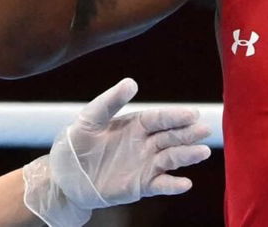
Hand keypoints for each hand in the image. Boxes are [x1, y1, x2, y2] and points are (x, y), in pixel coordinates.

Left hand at [50, 77, 211, 206]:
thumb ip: (110, 102)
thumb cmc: (74, 145)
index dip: (175, 116)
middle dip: (188, 134)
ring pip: (171, 159)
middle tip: (204, 130)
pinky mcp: (141, 186)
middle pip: (172, 137)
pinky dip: (173, 185)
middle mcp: (146, 143)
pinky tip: (185, 183)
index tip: (191, 114)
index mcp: (136, 124)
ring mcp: (146, 164)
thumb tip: (131, 82)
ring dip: (187, 156)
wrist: (63, 179)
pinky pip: (161, 184)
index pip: (160, 119)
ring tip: (202, 152)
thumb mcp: (88, 120)